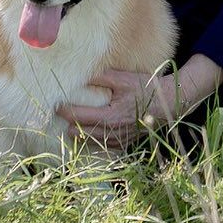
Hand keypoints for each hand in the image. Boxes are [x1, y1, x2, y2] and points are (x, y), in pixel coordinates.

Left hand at [57, 69, 183, 150]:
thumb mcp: (124, 79)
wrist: (168, 104)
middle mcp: (113, 133)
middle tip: (59, 114)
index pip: (78, 117)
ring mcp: (119, 141)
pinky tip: (87, 133)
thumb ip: (102, 77)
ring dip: (78, 134)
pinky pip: (103, 147)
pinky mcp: (124, 143)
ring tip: (70, 125)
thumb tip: (81, 75)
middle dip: (68, 124)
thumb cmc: (146, 88)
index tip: (54, 103)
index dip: (64, 110)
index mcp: (110, 117)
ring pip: (90, 143)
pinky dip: (93, 141)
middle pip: (80, 134)